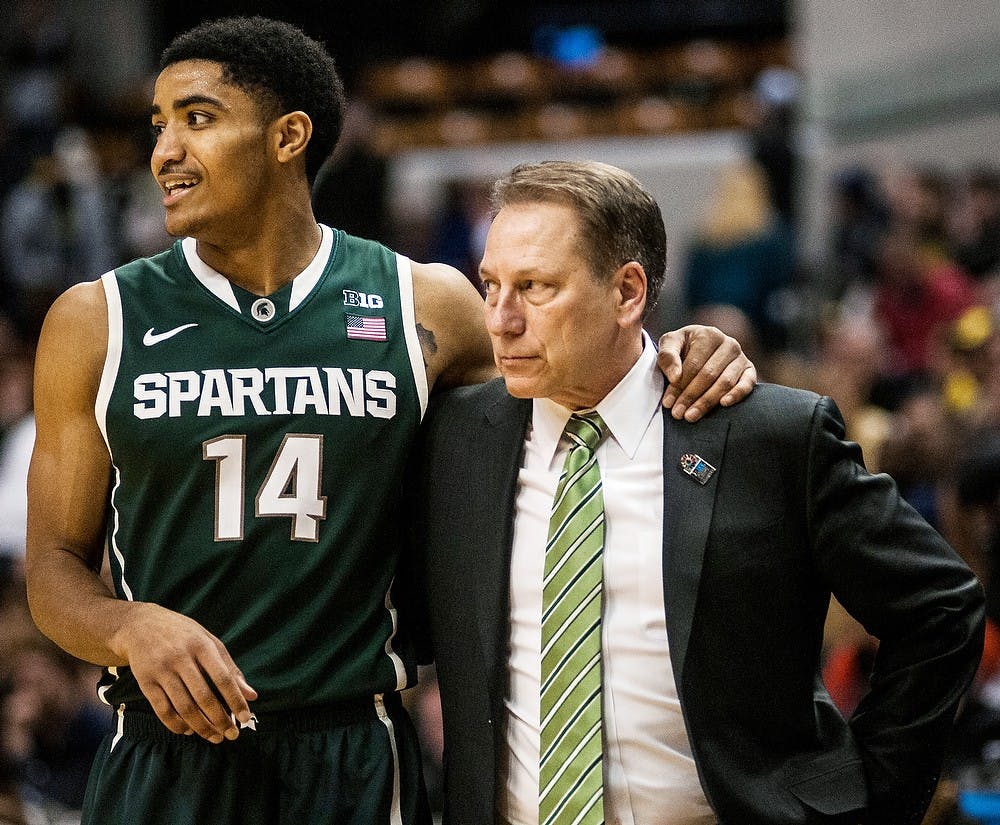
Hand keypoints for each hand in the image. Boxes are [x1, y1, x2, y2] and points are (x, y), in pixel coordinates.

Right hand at [113, 603, 256, 742]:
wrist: (140, 624)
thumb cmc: (183, 634)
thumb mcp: (209, 641)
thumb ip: (230, 668)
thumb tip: (252, 695)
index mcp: (202, 645)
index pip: (223, 678)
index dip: (236, 700)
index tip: (246, 718)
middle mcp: (181, 657)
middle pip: (203, 696)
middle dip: (220, 719)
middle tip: (232, 734)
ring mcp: (161, 670)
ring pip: (183, 707)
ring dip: (201, 727)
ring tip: (214, 737)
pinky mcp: (145, 682)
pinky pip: (162, 710)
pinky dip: (177, 725)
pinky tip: (189, 731)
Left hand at [657, 325, 756, 420]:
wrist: (697, 348)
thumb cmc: (682, 348)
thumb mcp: (669, 344)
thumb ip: (667, 357)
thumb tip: (675, 377)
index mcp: (709, 334)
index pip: (694, 364)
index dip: (679, 385)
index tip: (667, 403)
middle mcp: (729, 344)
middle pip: (708, 375)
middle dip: (690, 396)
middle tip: (678, 414)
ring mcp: (741, 357)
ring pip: (725, 382)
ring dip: (707, 401)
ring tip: (690, 416)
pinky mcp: (750, 371)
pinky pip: (747, 384)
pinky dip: (736, 394)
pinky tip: (723, 404)